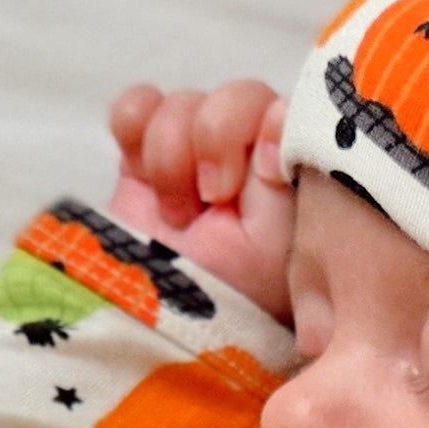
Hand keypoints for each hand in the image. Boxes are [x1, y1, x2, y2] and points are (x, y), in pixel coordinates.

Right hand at [106, 78, 296, 323]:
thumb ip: (289, 169)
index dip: (272, 123)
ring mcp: (194, 155)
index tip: (265, 171)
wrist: (163, 331)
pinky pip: (138, 105)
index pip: (292, 109)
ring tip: (176, 217)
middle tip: (210, 198)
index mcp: (295, 174)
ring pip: (185, 103)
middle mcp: (249, 156)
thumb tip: (276, 116)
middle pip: (237, 96)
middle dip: (215, 141)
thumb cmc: (238, 296)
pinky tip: (138, 171)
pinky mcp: (143, 158)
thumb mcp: (279, 238)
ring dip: (171, 157)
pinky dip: (133, 124)